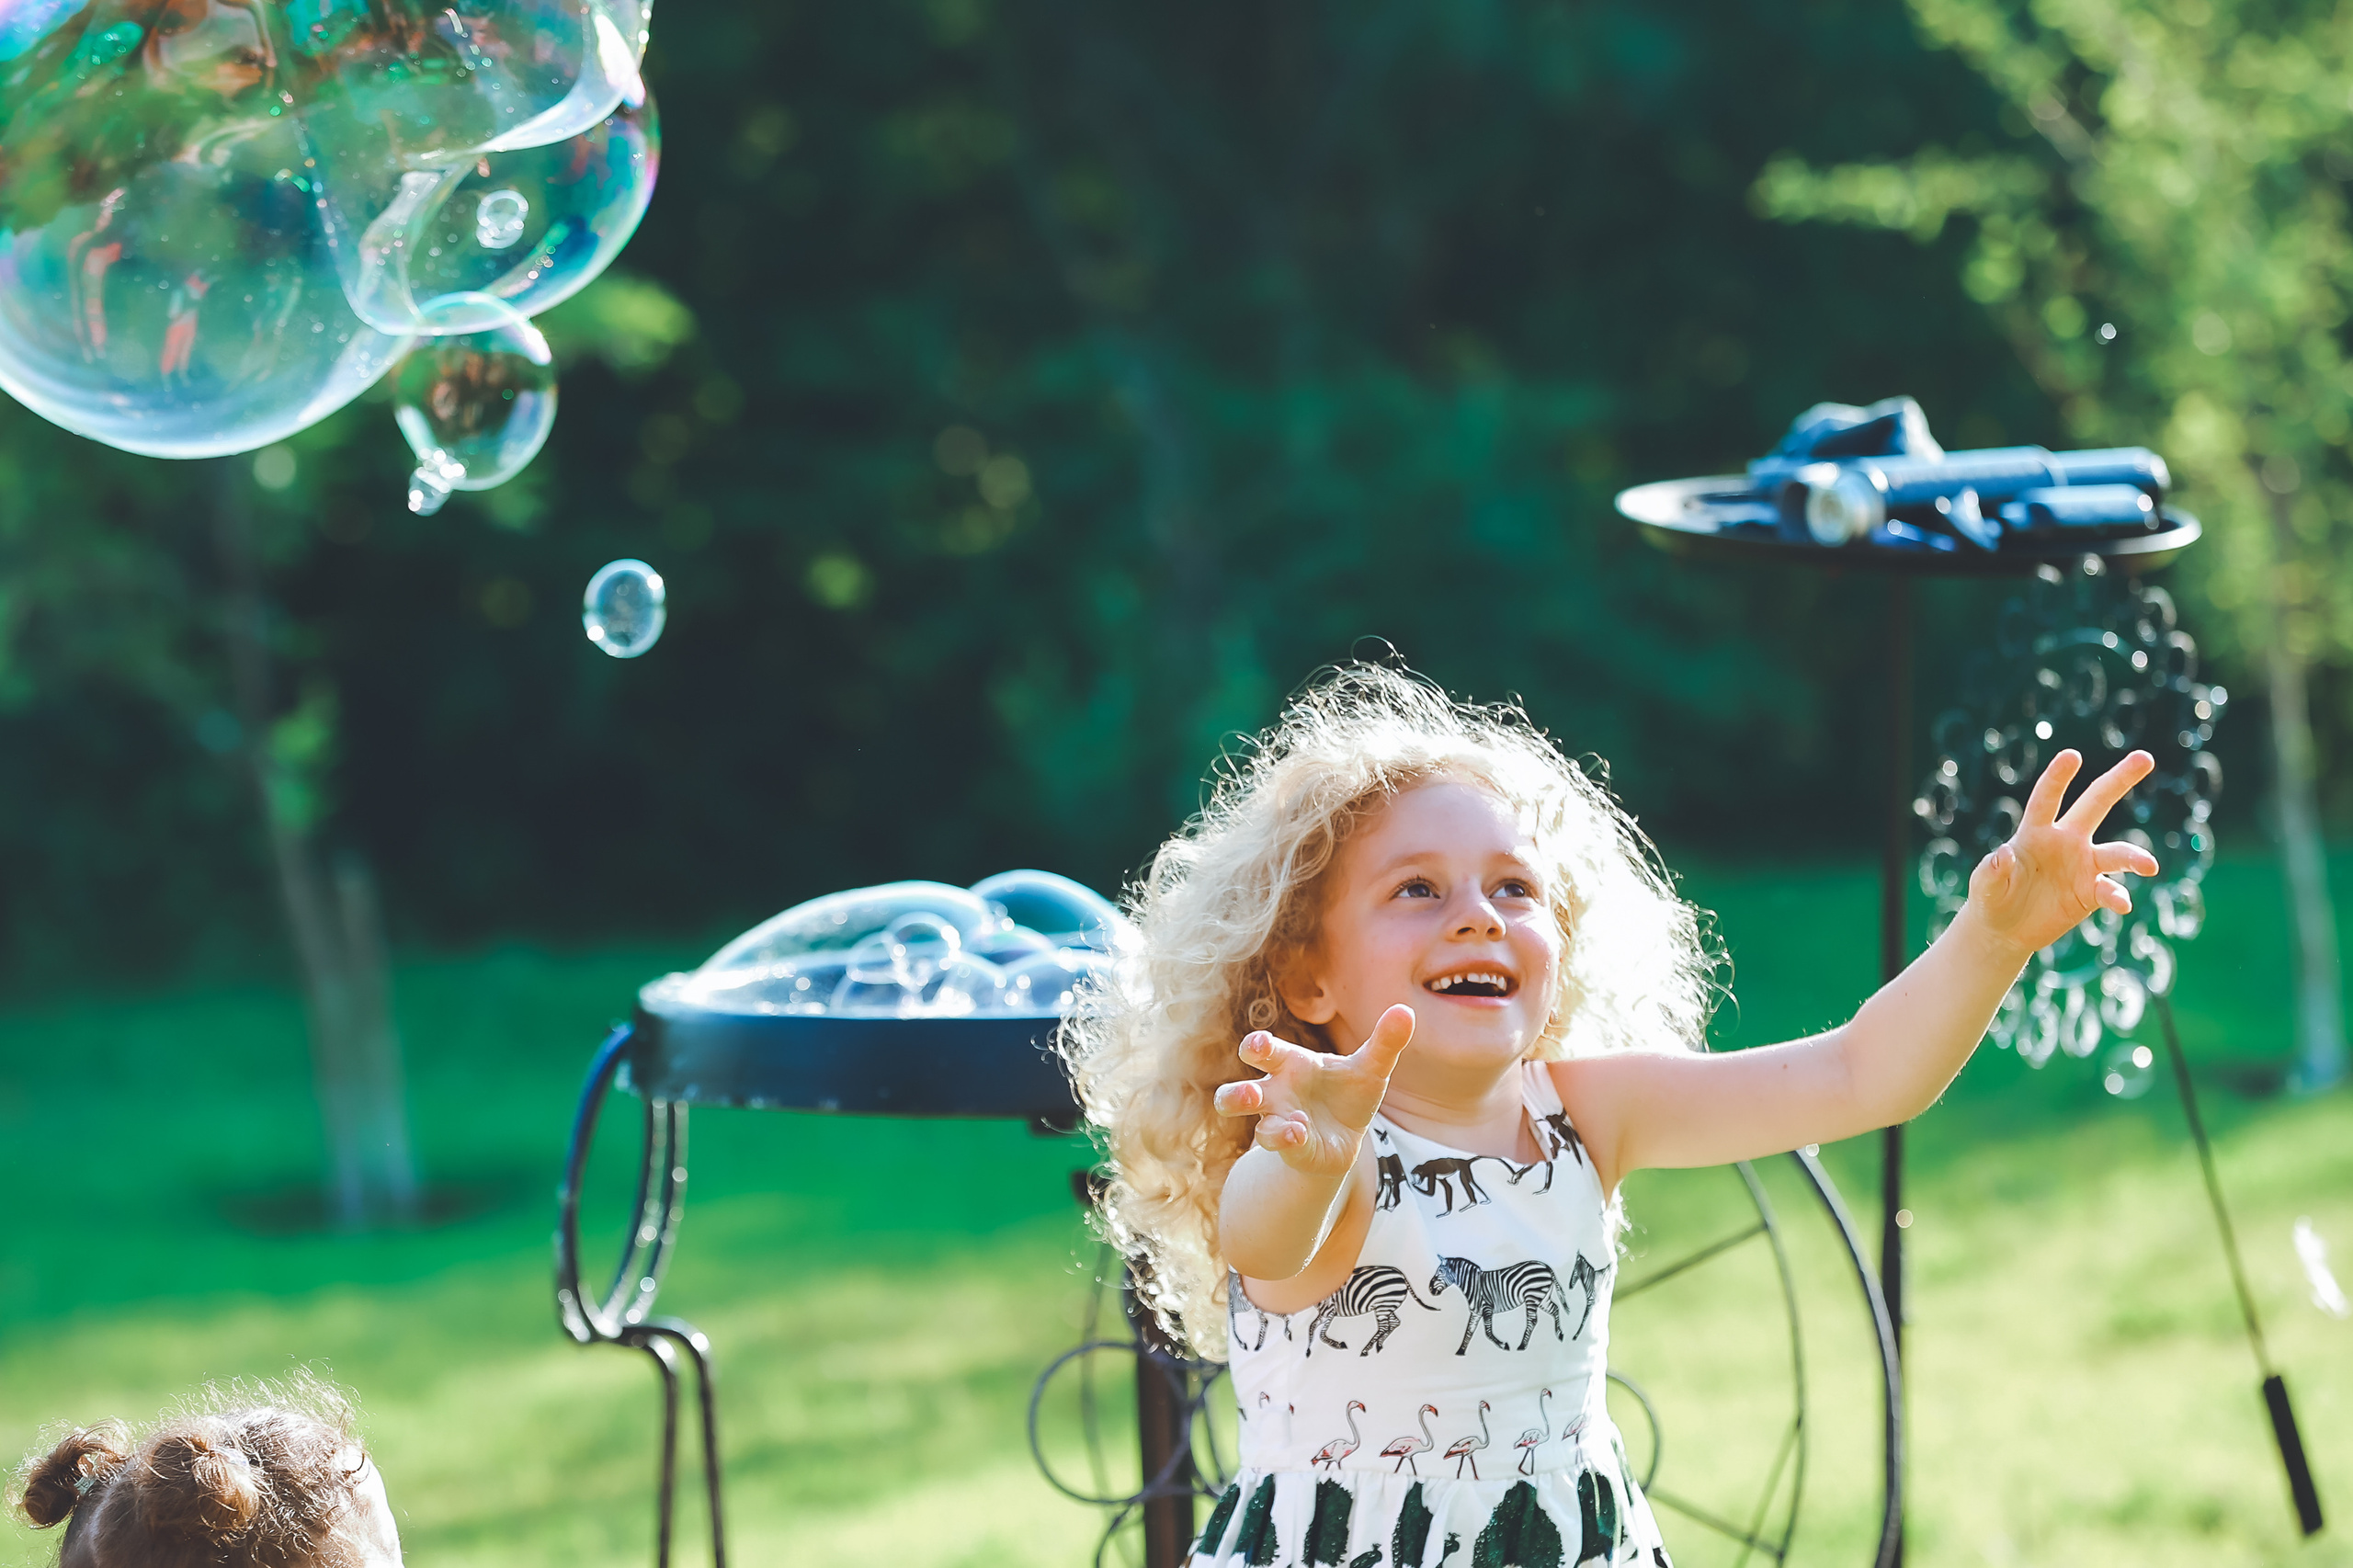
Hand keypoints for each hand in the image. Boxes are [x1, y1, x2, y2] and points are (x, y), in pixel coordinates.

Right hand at [1212, 1005, 1415, 1176]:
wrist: (1347, 1138)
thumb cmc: (1350, 1095)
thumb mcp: (1371, 1069)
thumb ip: (1385, 1042)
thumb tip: (1405, 1009)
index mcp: (1291, 1065)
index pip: (1264, 1051)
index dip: (1256, 1046)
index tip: (1259, 1045)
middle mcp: (1275, 1094)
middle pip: (1239, 1092)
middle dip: (1237, 1094)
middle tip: (1251, 1094)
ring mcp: (1277, 1122)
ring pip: (1244, 1125)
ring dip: (1245, 1121)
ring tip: (1262, 1122)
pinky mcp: (1289, 1148)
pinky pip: (1277, 1142)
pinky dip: (1286, 1138)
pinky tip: (1301, 1133)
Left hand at [1969, 749, 2161, 958]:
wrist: (2005, 930)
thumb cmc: (1992, 898)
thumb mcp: (1984, 886)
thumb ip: (1992, 870)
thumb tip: (2004, 853)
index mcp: (2035, 831)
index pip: (2047, 798)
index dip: (2058, 778)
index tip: (2072, 755)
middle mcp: (2065, 841)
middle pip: (2096, 804)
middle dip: (2120, 780)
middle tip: (2146, 757)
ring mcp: (2082, 865)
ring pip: (2116, 852)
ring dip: (2133, 857)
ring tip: (2149, 866)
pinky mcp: (2091, 892)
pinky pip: (2110, 891)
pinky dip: (2117, 897)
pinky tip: (2121, 905)